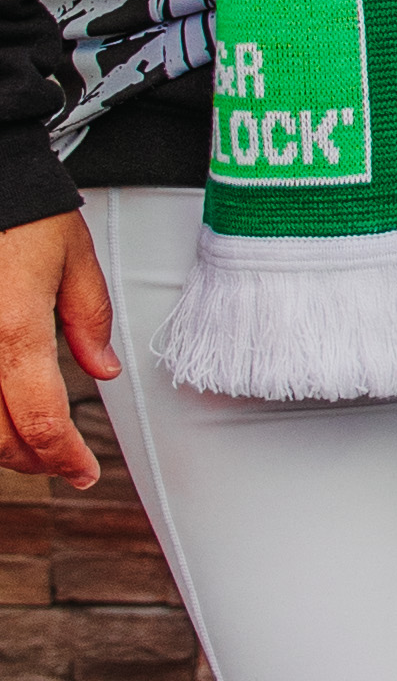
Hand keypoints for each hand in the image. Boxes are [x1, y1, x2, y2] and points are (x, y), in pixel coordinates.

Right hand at [0, 208, 113, 489]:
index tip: (83, 471)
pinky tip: (0, 414)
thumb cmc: (23, 210)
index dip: (63, 457)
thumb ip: (89, 320)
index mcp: (15, 329)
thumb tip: (102, 370)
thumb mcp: (75, 258)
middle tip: (61, 463)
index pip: (40, 420)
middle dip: (32, 461)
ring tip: (30, 446)